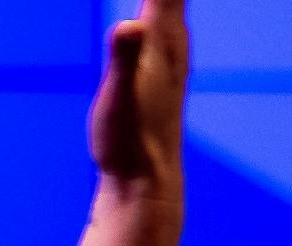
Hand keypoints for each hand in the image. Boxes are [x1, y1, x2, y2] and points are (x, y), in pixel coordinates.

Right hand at [89, 0, 187, 188]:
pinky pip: (168, 16)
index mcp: (162, 37)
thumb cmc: (127, 142)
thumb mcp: (117, 100)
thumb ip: (123, 59)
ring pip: (175, 2)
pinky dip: (164, 1)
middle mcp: (174, 39)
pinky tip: (159, 6)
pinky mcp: (165, 67)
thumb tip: (127, 27)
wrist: (145, 182)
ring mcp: (172, 54)